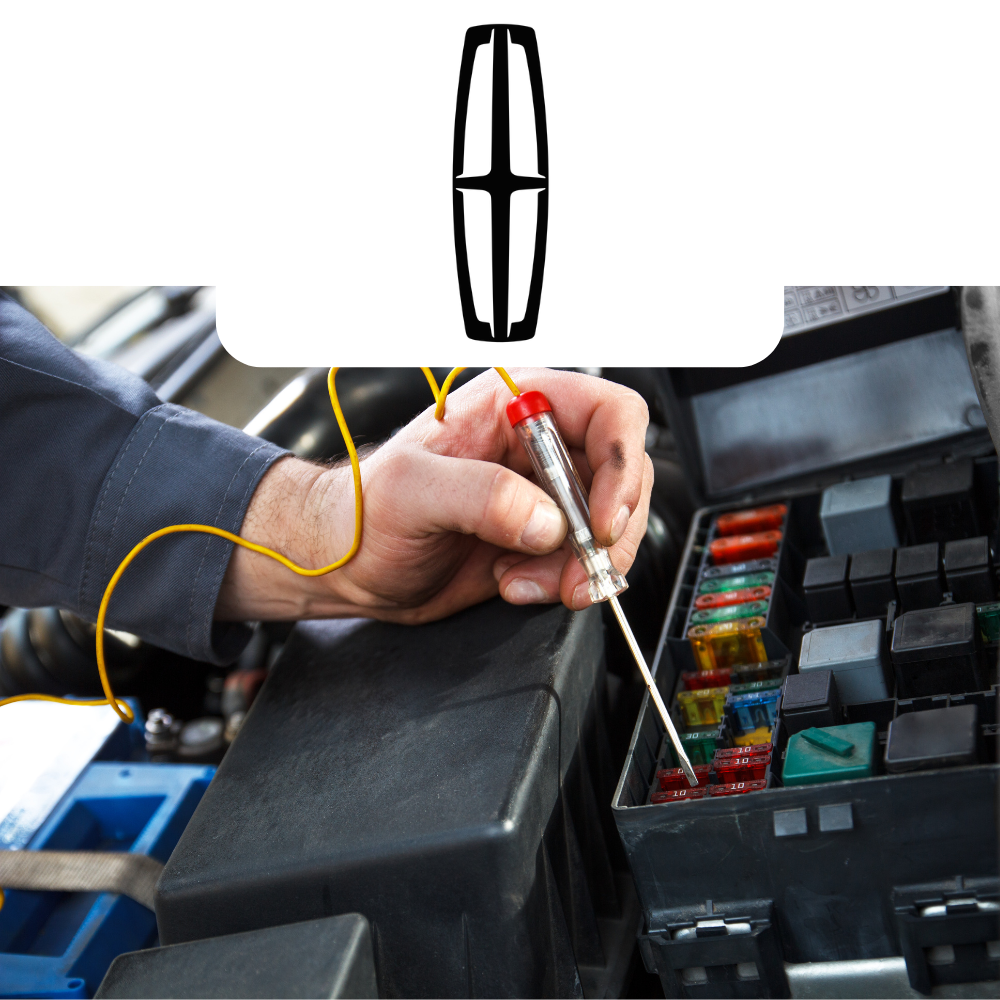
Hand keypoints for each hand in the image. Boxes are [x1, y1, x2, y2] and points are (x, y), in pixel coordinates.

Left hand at [215, 368, 653, 623]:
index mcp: (515, 406)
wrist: (348, 564)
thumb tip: (546, 522)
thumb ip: (479, 494)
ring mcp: (542, 495)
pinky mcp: (539, 540)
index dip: (620, 465)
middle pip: (622, 476)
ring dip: (581, 566)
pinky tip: (512, 583)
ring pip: (608, 526)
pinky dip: (562, 584)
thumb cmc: (363, 511)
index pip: (608, 413)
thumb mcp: (410, 491)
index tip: (600, 520)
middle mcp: (538, 446)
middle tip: (574, 572)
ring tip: (522, 581)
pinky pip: (582, 560)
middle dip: (605, 532)